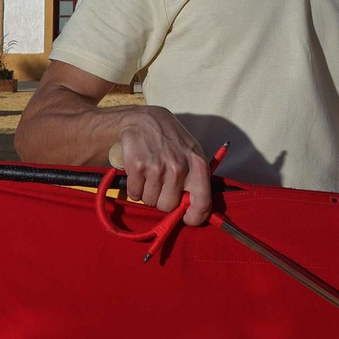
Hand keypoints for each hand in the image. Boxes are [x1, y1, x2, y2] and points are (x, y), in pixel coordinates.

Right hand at [112, 108, 212, 225]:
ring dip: (148, 193)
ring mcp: (157, 167)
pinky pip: (135, 194)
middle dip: (163, 201)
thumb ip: (196, 180)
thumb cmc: (172, 141)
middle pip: (168, 207)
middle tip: (162, 186)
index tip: (185, 218)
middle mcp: (179, 167)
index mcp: (198, 165)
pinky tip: (140, 172)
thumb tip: (195, 211)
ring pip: (150, 201)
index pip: (203, 204)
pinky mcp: (138, 166)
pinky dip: (135, 188)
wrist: (146, 120)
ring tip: (150, 175)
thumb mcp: (192, 154)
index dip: (193, 217)